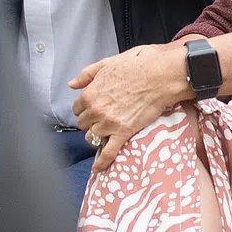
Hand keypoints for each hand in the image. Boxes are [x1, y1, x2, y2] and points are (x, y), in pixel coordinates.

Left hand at [71, 43, 192, 168]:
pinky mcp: (123, 133)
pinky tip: (99, 167)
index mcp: (90, 94)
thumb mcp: (106, 64)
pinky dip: (102, 162)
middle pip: (84, 124)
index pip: (77, 109)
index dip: (85, 110)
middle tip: (101, 120)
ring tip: (104, 135)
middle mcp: (96, 110)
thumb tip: (72, 84)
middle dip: (90, 123)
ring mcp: (108, 123)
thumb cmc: (137, 67)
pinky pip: (108, 152)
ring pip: (92, 138)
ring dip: (96, 137)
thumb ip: (86, 75)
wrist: (159, 77)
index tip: (92, 110)